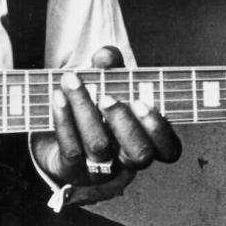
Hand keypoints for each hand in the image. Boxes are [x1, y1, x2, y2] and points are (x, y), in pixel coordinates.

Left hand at [31, 46, 181, 189]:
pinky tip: (58, 96)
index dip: (159, 129)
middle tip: (106, 97)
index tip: (140, 102)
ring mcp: (100, 169)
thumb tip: (106, 56)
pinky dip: (63, 119)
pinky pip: (71, 149)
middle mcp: (126, 159)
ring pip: (99, 146)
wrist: (56, 130)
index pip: (169, 149)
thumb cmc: (91, 102)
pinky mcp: (72, 169)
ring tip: (71, 81)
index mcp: (145, 140)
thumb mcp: (105, 79)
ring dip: (84, 108)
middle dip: (124, 123)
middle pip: (139, 153)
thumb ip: (110, 65)